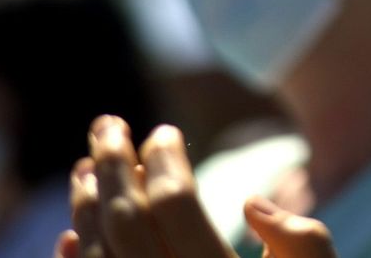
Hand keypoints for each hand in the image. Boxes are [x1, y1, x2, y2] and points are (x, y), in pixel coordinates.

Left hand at [57, 116, 336, 257]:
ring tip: (86, 167)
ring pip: (99, 255)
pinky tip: (70, 234)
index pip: (176, 204)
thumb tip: (250, 203)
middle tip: (108, 125)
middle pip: (128, 220)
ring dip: (87, 206)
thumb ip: (300, 236)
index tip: (165, 131)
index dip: (166, 162)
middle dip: (114, 166)